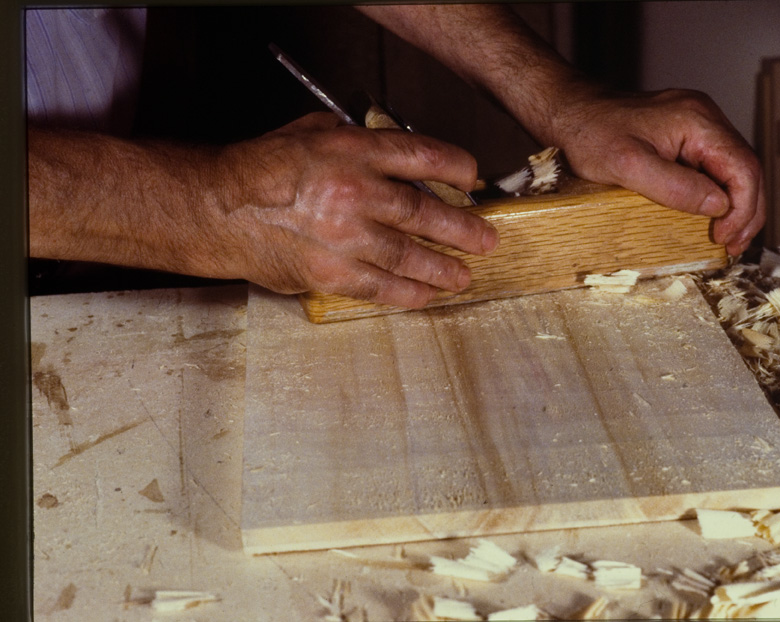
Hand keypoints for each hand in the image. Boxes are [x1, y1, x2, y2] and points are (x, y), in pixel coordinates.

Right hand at [212, 113, 498, 306]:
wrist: (214, 209)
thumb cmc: (258, 170)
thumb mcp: (310, 133)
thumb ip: (354, 140)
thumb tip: (391, 151)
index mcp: (352, 151)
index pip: (422, 155)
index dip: (456, 167)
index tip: (472, 179)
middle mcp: (354, 192)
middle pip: (425, 211)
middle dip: (463, 228)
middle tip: (486, 239)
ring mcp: (344, 236)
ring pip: (409, 255)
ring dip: (443, 268)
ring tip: (464, 275)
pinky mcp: (330, 273)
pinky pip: (381, 286)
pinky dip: (409, 293)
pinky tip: (428, 295)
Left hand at [549, 88, 764, 255]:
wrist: (568, 111)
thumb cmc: (589, 133)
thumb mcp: (628, 166)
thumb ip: (675, 186)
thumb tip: (718, 206)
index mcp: (697, 121)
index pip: (743, 167)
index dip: (743, 208)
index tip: (724, 238)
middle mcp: (704, 118)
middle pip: (746, 169)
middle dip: (746, 211)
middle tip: (732, 246)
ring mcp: (695, 125)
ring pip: (733, 169)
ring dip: (736, 205)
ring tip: (726, 237)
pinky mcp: (683, 136)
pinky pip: (713, 167)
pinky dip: (718, 194)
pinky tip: (711, 216)